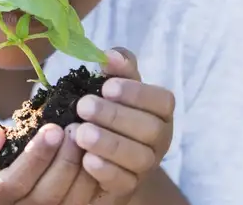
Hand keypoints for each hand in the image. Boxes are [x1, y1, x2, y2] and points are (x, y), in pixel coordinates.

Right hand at [0, 121, 98, 203]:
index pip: (14, 183)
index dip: (36, 157)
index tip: (53, 128)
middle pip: (46, 195)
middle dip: (64, 161)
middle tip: (76, 129)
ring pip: (70, 202)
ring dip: (83, 170)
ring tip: (88, 137)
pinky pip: (86, 203)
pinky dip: (96, 180)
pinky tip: (98, 153)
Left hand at [74, 48, 174, 200]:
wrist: (99, 150)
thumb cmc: (108, 108)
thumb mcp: (114, 84)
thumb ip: (117, 67)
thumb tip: (110, 55)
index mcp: (159, 110)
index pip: (162, 100)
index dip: (136, 93)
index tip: (107, 86)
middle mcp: (159, 138)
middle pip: (150, 129)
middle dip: (115, 116)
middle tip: (83, 106)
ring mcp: (146, 165)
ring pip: (138, 158)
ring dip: (108, 144)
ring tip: (80, 132)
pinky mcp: (129, 187)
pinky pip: (124, 182)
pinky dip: (106, 171)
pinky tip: (86, 159)